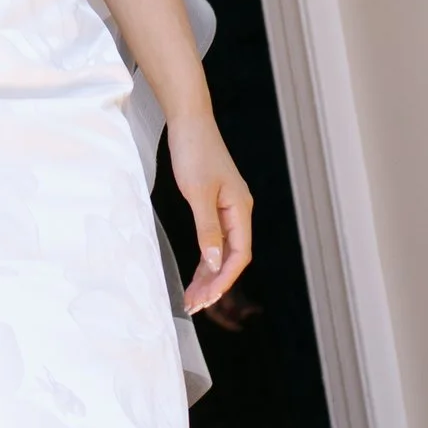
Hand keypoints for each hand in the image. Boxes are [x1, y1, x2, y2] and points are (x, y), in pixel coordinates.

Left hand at [166, 107, 252, 313]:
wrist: (188, 121)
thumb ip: (206, 230)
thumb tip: (213, 263)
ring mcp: (226, 209)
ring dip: (208, 275)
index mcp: (240, 209)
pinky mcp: (213, 204)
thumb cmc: (194, 151)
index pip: (238, 255)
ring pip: (221, 251)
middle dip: (214, 284)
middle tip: (195, 306)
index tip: (207, 299)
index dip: (224, 279)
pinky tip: (196, 273)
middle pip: (230, 257)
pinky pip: (212, 239)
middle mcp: (237, 212)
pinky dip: (204, 258)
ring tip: (192, 298)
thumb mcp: (198, 193)